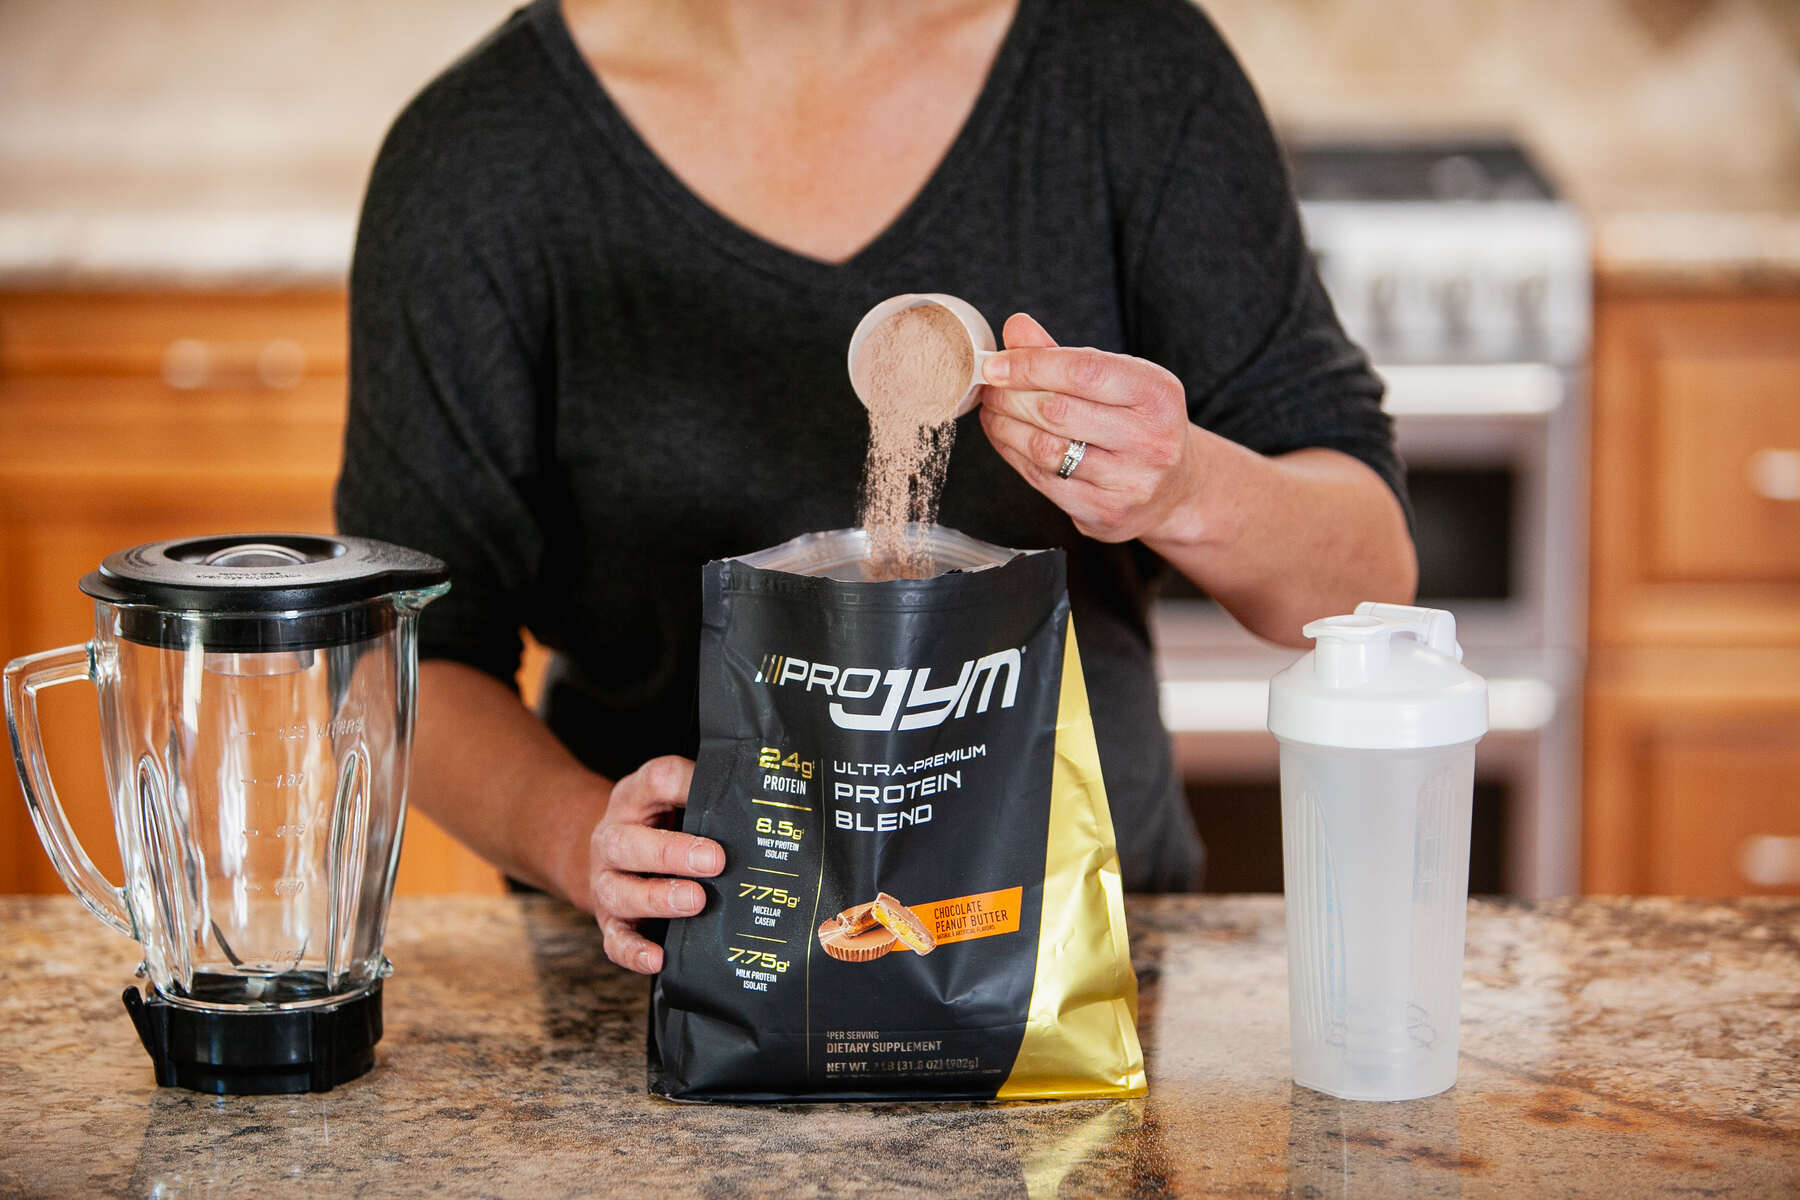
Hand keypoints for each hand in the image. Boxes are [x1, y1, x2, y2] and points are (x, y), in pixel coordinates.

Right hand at [586, 755, 723, 973]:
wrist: (611, 854)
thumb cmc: (659, 824)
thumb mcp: (674, 798)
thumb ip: (706, 798)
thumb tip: (760, 803)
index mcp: (634, 798)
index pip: (656, 781)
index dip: (687, 785)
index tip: (722, 795)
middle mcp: (613, 839)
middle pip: (629, 843)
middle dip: (672, 853)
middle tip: (715, 861)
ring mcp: (607, 882)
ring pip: (620, 892)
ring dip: (658, 898)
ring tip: (695, 901)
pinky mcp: (609, 921)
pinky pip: (615, 940)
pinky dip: (634, 951)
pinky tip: (658, 958)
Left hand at [979, 313, 1199, 543]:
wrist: (1174, 488)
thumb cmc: (1137, 423)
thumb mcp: (1117, 380)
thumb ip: (1064, 354)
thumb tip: (1015, 327)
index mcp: (1158, 394)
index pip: (1083, 371)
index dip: (1030, 365)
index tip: (994, 364)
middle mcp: (1151, 439)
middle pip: (1058, 411)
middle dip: (1011, 396)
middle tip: (990, 388)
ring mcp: (1130, 482)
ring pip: (1046, 449)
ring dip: (1006, 427)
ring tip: (993, 411)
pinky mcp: (1106, 512)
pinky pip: (1044, 480)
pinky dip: (1013, 455)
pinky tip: (1004, 438)